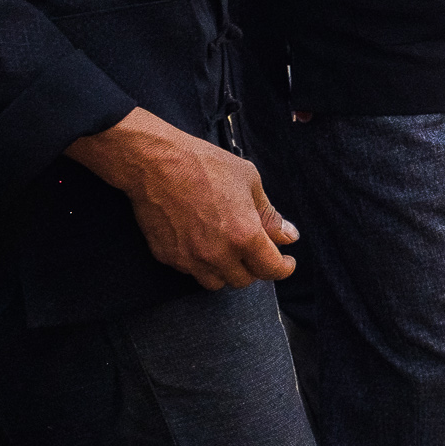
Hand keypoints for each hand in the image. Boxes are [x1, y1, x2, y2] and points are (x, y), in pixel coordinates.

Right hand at [67, 107, 297, 289]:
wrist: (156, 163)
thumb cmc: (206, 165)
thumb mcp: (250, 182)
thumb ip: (270, 215)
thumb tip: (288, 237)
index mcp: (244, 236)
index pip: (271, 269)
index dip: (283, 268)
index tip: (286, 262)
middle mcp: (217, 254)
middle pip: (243, 280)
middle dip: (254, 267)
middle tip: (255, 250)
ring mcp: (189, 259)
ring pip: (216, 282)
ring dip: (227, 270)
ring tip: (228, 249)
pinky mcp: (167, 257)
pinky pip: (191, 271)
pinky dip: (201, 264)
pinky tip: (202, 242)